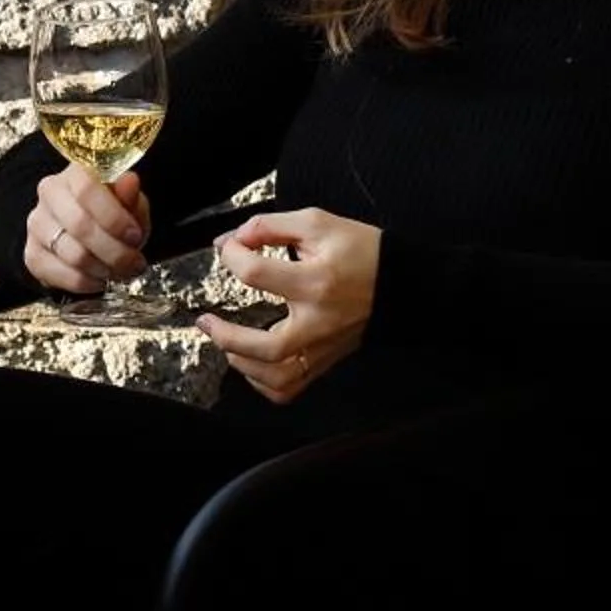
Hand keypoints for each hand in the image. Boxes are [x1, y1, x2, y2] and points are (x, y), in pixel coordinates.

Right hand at [24, 165, 150, 293]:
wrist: (86, 233)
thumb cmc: (111, 214)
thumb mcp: (129, 203)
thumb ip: (130, 196)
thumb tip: (130, 181)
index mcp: (74, 173)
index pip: (87, 190)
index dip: (114, 217)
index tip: (135, 236)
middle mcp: (49, 194)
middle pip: (79, 225)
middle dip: (114, 251)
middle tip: (134, 263)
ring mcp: (37, 224)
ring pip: (72, 254)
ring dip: (103, 269)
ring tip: (120, 271)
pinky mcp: (32, 254)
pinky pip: (61, 275)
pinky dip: (86, 282)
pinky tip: (99, 279)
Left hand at [195, 207, 380, 406]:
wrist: (404, 285)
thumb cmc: (363, 252)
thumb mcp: (318, 223)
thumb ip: (270, 226)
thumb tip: (233, 239)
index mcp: (316, 282)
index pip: (255, 274)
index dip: (232, 255)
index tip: (229, 248)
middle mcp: (318, 321)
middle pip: (265, 346)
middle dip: (225, 335)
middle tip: (206, 321)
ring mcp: (323, 346)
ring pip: (277, 376)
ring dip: (242, 363)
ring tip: (225, 342)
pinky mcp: (326, 360)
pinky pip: (290, 388)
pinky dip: (264, 382)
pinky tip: (252, 363)